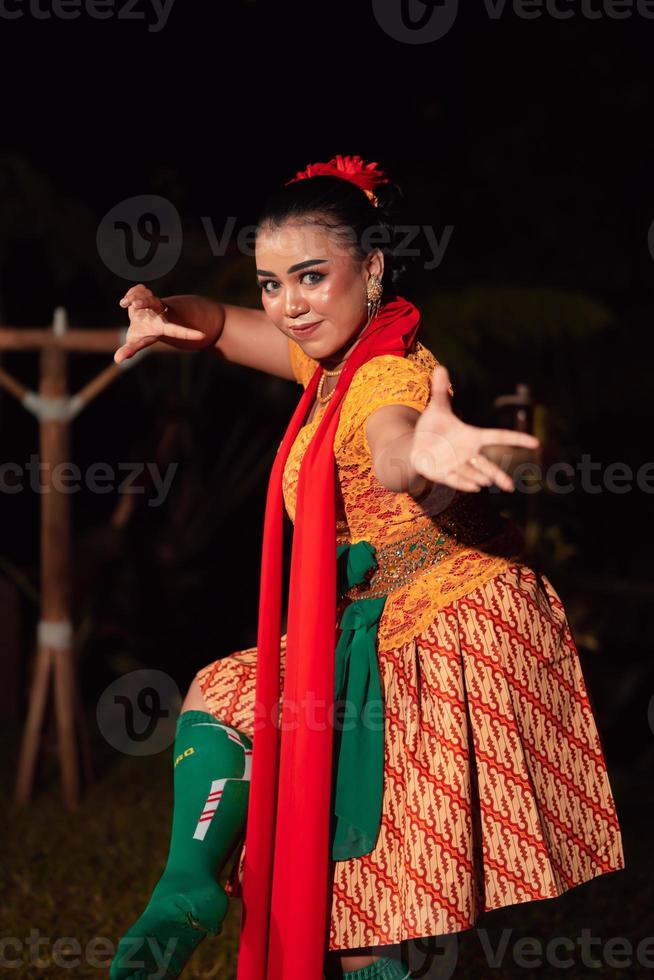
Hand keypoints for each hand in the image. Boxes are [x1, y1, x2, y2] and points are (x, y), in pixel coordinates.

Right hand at [114, 284, 205, 363]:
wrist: (141, 319)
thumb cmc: (142, 333)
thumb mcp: (135, 342)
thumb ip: (129, 350)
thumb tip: (117, 360)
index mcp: (161, 327)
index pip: (176, 330)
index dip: (187, 333)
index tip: (202, 336)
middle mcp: (159, 312)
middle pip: (153, 302)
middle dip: (144, 301)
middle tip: (134, 304)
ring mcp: (153, 301)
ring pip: (144, 293)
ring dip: (132, 297)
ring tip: (123, 304)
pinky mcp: (146, 293)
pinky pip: (138, 289)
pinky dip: (130, 293)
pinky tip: (126, 302)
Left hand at [409, 364, 539, 491]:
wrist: (416, 447)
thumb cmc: (432, 428)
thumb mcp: (436, 408)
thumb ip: (441, 391)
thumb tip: (440, 367)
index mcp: (472, 437)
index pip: (498, 437)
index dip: (516, 439)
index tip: (536, 442)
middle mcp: (469, 454)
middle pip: (488, 466)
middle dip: (500, 476)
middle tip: (511, 487)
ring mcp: (458, 466)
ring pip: (473, 474)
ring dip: (479, 478)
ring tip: (486, 483)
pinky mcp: (445, 475)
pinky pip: (456, 480)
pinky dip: (464, 483)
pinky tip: (475, 489)